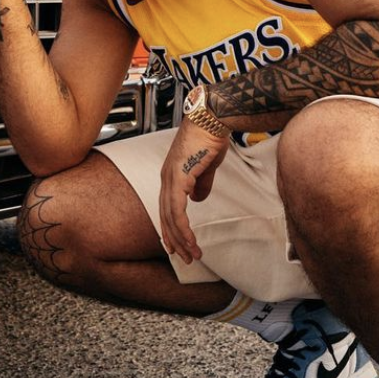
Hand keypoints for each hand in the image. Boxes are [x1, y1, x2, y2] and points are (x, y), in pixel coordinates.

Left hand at [158, 119, 229, 264]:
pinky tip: (189, 239)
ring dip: (181, 238)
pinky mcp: (178, 177)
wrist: (213, 119)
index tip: (177, 245)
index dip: (171, 228)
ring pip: (170, 217)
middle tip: (185, 258)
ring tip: (192, 254)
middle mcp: (166, 177)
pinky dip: (183, 227)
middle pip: (165, 216)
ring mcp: (170, 177)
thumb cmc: (210, 136)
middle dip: (175, 240)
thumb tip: (197, 199)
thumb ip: (201, 183)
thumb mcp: (206, 165)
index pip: (167, 208)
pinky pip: (178, 209)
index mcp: (172, 175)